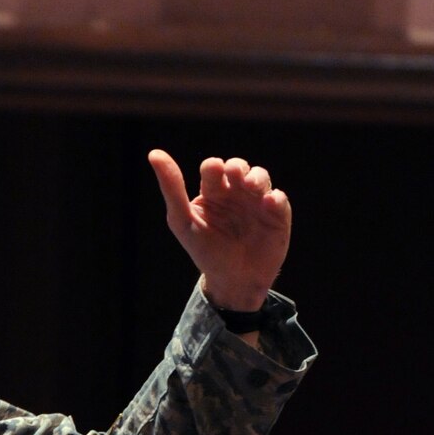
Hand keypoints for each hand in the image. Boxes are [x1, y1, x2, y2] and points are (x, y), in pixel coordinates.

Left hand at [148, 150, 290, 312]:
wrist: (232, 281)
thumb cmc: (205, 251)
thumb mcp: (182, 220)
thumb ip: (172, 188)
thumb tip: (154, 154)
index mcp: (212, 192)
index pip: (213, 168)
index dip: (213, 167)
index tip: (213, 170)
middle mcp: (235, 193)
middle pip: (238, 167)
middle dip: (237, 167)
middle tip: (235, 175)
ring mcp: (257, 202)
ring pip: (260, 176)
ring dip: (257, 177)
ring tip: (251, 187)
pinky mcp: (276, 214)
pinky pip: (279, 198)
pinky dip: (275, 197)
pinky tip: (268, 203)